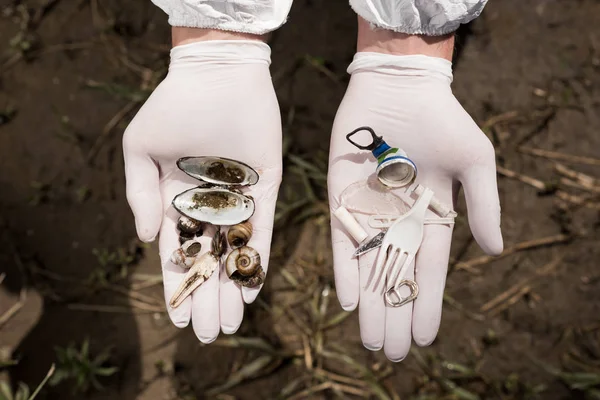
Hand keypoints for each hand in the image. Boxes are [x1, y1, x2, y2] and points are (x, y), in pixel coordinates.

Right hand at [123, 38, 281, 341]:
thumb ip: (140, 194)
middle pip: (209, 259)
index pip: (178, 251)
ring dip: (233, 286)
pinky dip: (258, 257)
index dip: (178, 285)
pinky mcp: (265, 185)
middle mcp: (210, 204)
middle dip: (208, 296)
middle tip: (211, 334)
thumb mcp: (141, 149)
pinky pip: (263, 227)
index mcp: (177, 198)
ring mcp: (239, 197)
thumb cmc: (173, 106)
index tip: (180, 318)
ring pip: (235, 251)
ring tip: (231, 323)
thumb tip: (147, 241)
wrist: (216, 73)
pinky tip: (254, 287)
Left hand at [328, 33, 501, 360]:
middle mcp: (397, 222)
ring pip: (368, 268)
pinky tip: (349, 301)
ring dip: (369, 305)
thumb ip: (484, 206)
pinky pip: (342, 240)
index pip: (428, 271)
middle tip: (391, 354)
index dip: (426, 304)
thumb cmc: (443, 121)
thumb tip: (496, 251)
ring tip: (370, 340)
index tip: (424, 338)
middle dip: (394, 315)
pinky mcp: (341, 197)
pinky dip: (344, 269)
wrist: (400, 87)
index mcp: (431, 217)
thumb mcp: (476, 162)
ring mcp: (368, 211)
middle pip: (395, 277)